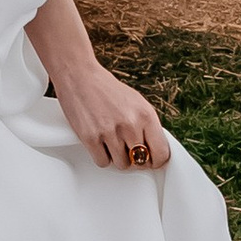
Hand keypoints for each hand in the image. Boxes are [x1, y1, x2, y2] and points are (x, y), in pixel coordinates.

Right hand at [51, 58, 170, 170]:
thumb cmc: (107, 90)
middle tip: (127, 148)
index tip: (151, 160)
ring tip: (111, 141)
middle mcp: (130, 124)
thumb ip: (147, 126)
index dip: (156, 160)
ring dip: (116, 157)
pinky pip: (102, 162)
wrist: (79, 76)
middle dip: (135, 158)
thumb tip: (153, 150)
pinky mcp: (90, 138)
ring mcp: (110, 132)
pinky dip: (101, 156)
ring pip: (121, 164)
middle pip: (141, 162)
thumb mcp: (137, 103)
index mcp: (146, 115)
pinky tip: (100, 143)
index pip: (161, 153)